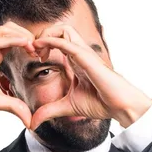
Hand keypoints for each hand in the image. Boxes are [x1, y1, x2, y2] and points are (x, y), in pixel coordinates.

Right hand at [0, 22, 39, 128]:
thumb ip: (14, 107)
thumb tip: (30, 120)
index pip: (15, 42)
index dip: (30, 45)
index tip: (43, 56)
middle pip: (12, 30)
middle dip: (29, 36)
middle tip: (42, 49)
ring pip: (5, 30)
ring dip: (22, 34)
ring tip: (35, 45)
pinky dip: (11, 39)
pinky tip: (24, 43)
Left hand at [28, 24, 151, 130]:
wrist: (118, 106)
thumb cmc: (100, 103)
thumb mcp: (66, 107)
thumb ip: (49, 111)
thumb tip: (33, 122)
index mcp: (76, 60)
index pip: (57, 41)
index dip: (42, 45)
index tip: (33, 58)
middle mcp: (79, 53)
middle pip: (59, 29)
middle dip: (42, 36)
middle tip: (33, 52)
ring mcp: (84, 53)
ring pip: (63, 29)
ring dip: (46, 36)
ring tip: (37, 51)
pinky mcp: (86, 58)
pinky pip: (66, 42)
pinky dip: (50, 41)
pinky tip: (40, 50)